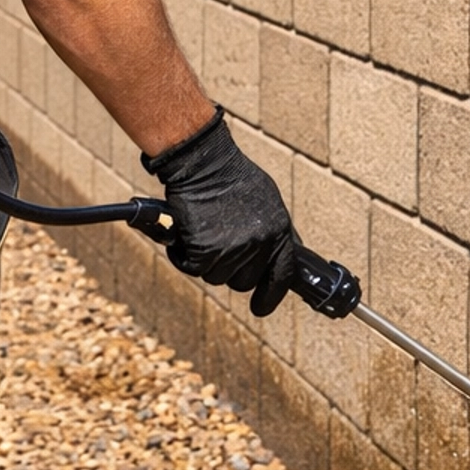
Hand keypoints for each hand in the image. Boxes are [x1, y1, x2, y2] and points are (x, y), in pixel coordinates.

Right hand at [142, 108, 296, 315]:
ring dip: (206, 261)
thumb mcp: (267, 200)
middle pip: (243, 281)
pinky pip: (192, 267)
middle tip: (218, 248)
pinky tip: (185, 235)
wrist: (203, 162)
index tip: (260, 307)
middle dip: (229, 270)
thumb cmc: (232, 176)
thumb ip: (276, 230)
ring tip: (203, 232)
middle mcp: (259, 245)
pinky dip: (184, 255)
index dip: (270, 296)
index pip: (281, 276)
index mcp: (278, 232)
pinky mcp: (204, 251)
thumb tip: (286, 253)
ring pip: (216, 276)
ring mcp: (232, 250)